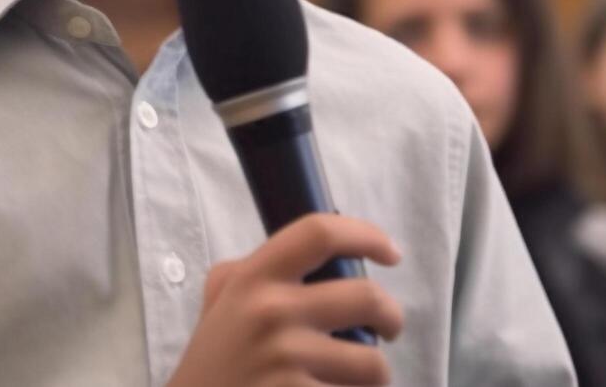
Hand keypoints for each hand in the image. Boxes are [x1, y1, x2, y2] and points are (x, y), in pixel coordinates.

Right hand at [167, 213, 405, 386]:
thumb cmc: (213, 361)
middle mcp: (272, 312)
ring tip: (355, 377)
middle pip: (368, 298)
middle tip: (387, 329)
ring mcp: (287, 360)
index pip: (320, 233)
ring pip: (373, 362)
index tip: (391, 253)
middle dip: (391, 318)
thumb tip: (321, 252)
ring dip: (375, 374)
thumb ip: (256, 271)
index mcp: (254, 279)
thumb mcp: (219, 302)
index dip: (367, 235)